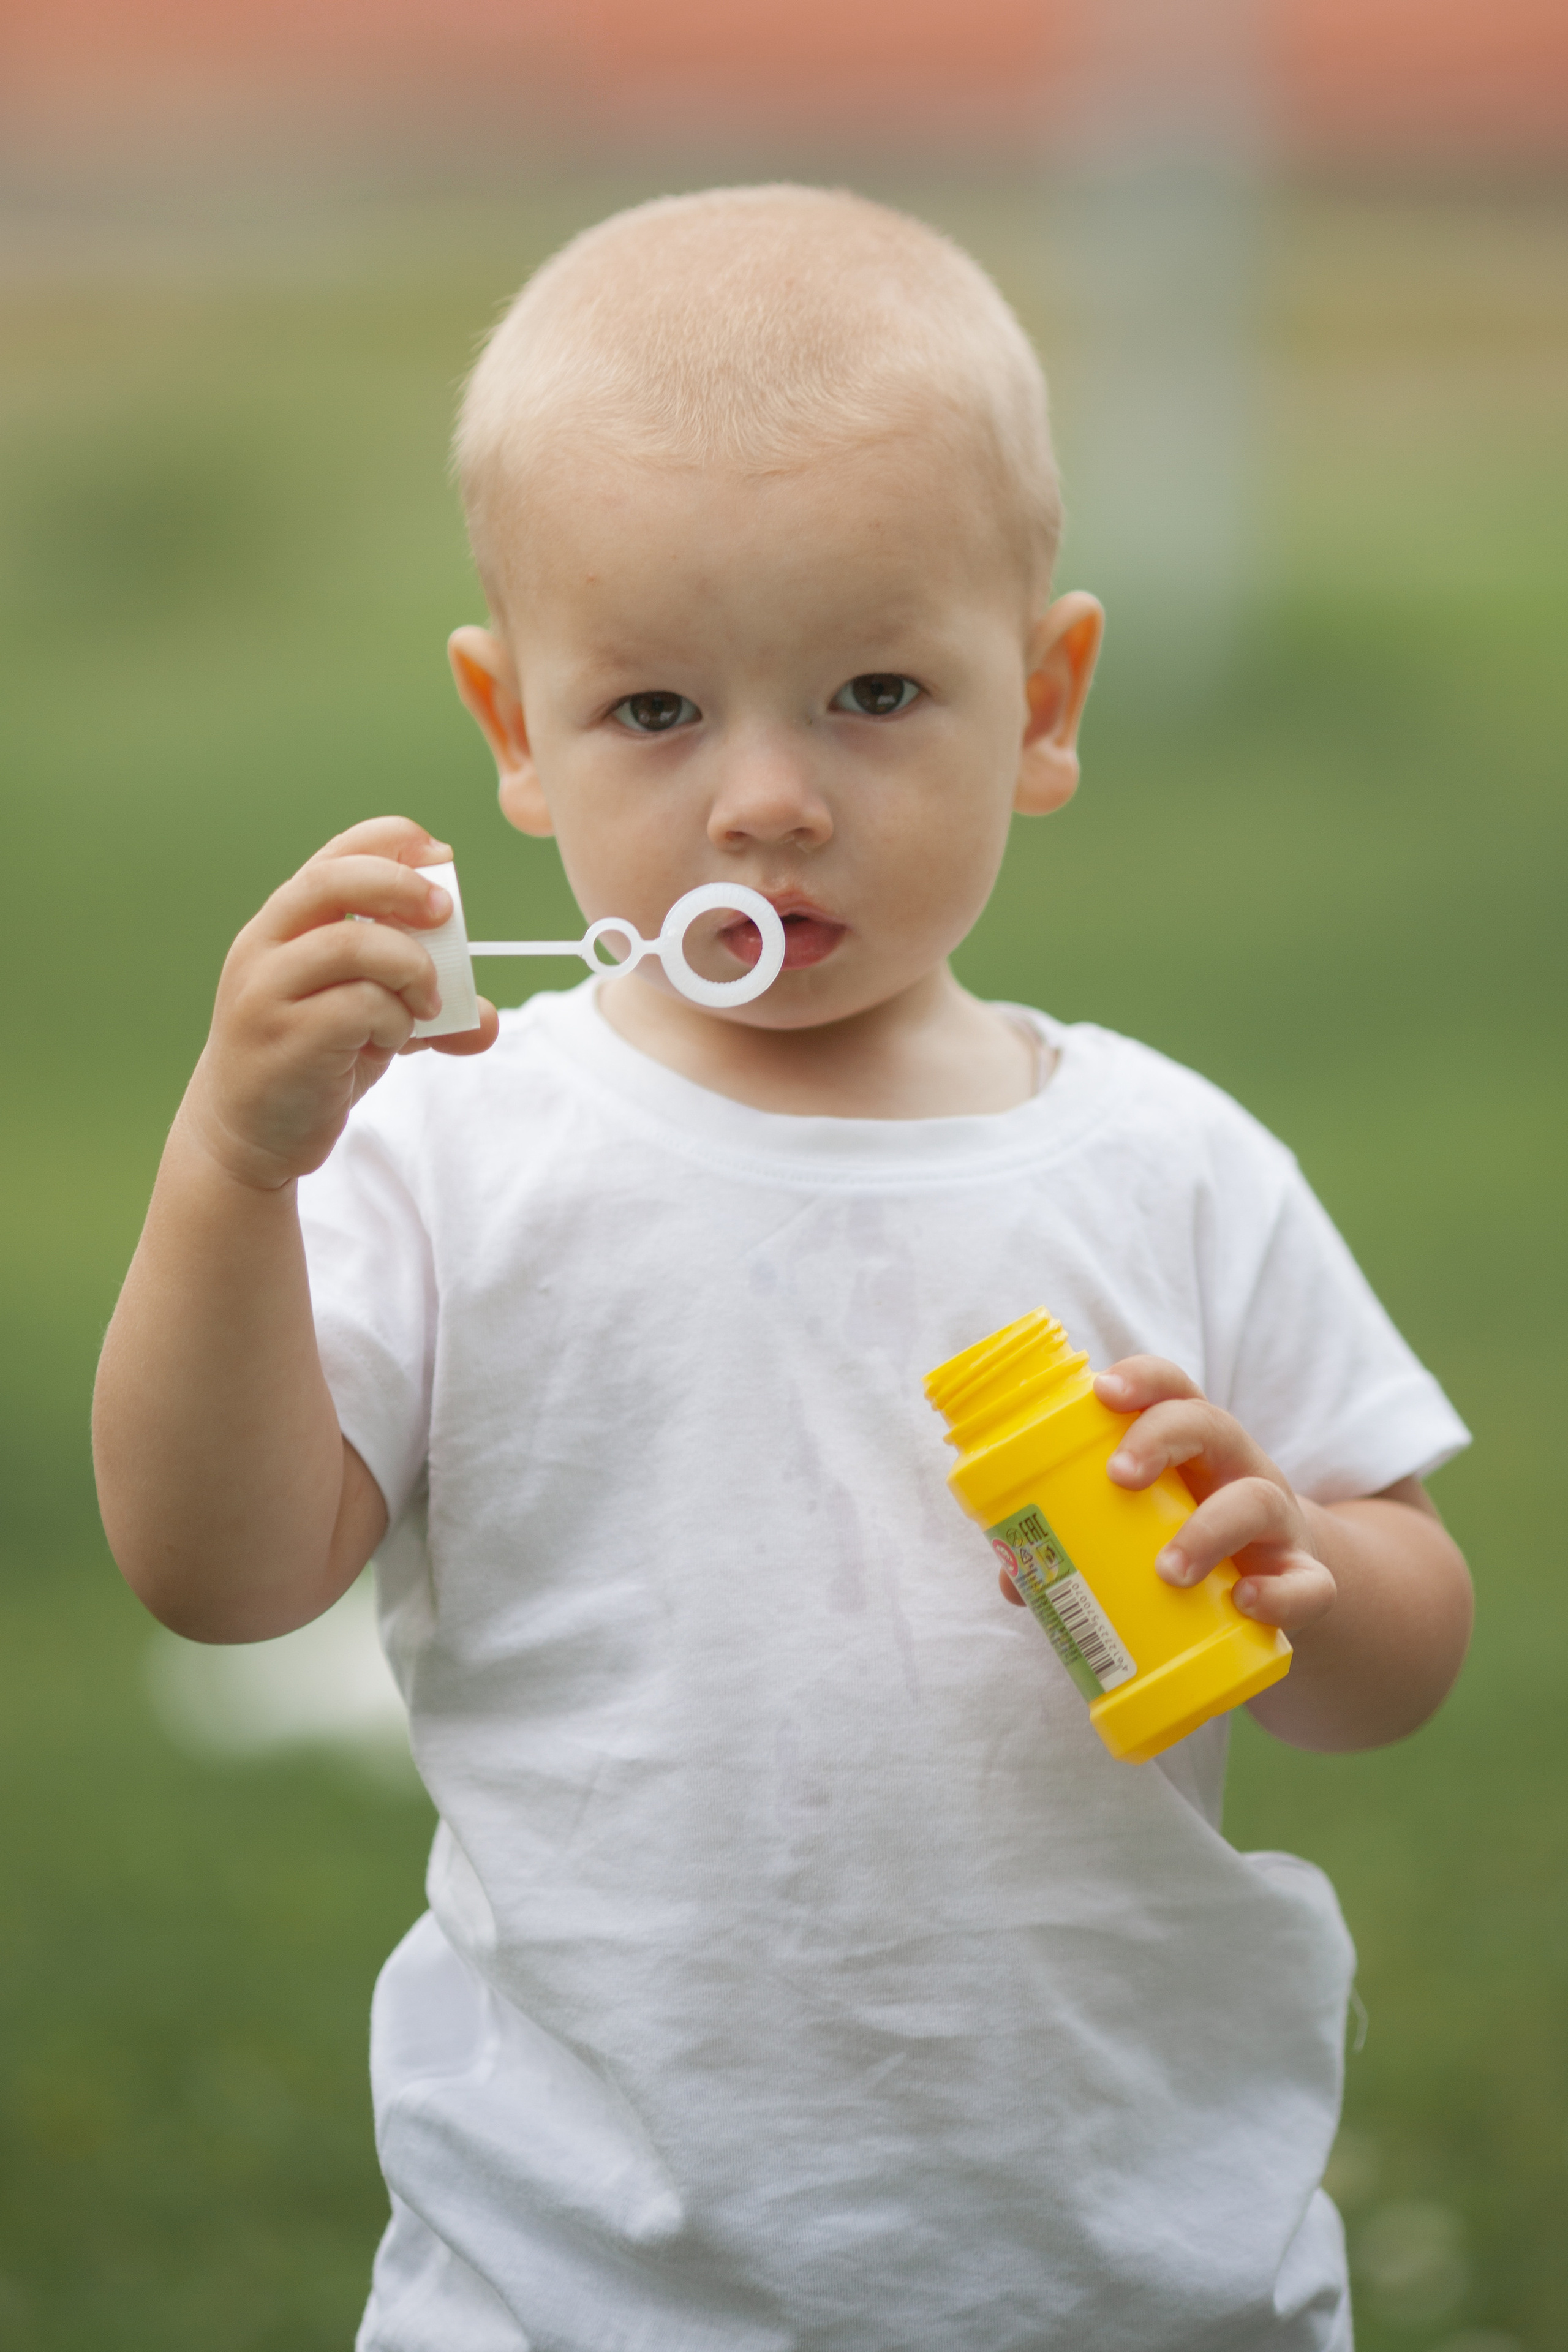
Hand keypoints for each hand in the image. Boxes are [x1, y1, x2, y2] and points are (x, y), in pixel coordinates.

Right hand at [182, 816, 498, 1191]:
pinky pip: (357, 1007)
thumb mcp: (370, 1025)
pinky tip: (389, 1040)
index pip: (335, 855)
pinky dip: (394, 1018)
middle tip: (444, 915)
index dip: (391, 842)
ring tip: (425, 1003)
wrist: (247, 1134)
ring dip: (410, 968)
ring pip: (351, 944)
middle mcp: (266, 945)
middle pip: (334, 881)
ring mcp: (268, 990)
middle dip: (402, 887)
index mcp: (285, 923)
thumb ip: (422, 1009)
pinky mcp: (283, 1037)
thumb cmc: (309, 1062)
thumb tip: (486, 1021)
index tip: (440, 858)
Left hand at [996, 1354, 1336, 1634]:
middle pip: (1210, 1424)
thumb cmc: (1185, 1540)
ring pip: (1255, 1500)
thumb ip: (1077, 1541)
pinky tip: (1245, 1602)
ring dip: (1209, 1530)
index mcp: (1188, 1446)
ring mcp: (1276, 1522)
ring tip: (1167, 1570)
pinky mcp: (1304, 1577)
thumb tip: (1012, 1578)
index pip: (1171, 1388)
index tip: (1102, 1391)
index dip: (1141, 1379)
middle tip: (1119, 1477)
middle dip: (1162, 1437)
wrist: (1275, 1591)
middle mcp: (1235, 1469)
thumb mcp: (1138, 1527)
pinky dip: (1279, 1593)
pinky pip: (1307, 1582)